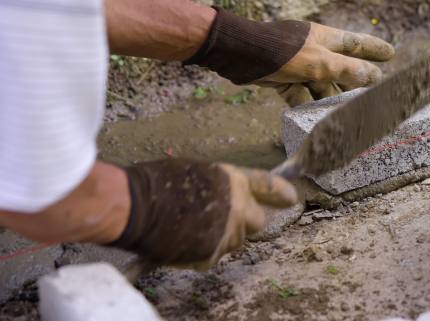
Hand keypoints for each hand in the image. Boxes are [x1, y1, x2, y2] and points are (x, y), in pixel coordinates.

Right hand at [111, 159, 296, 269]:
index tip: (291, 198)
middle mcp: (238, 207)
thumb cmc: (159, 183)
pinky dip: (201, 253)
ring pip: (234, 242)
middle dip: (244, 223)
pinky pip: (213, 256)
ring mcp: (227, 233)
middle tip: (219, 220)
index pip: (268, 186)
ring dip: (220, 238)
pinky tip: (182, 242)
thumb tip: (223, 199)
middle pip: (257, 222)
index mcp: (235, 181)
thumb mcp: (197, 174)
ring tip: (191, 229)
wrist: (136, 206)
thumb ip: (219, 188)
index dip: (281, 193)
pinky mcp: (212, 254)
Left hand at [254, 22, 394, 105]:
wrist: (239, 54)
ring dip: (330, 96)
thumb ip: (347, 70)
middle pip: (340, 65)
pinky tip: (313, 118)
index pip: (357, 43)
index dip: (374, 49)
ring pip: (321, 82)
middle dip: (354, 79)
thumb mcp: (319, 63)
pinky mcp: (283, 77)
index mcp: (325, 38)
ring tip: (345, 112)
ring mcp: (298, 64)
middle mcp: (314, 49)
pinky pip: (300, 92)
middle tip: (373, 90)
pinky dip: (305, 103)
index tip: (390, 54)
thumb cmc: (281, 53)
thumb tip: (375, 76)